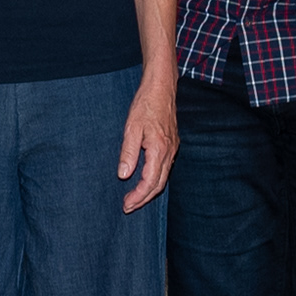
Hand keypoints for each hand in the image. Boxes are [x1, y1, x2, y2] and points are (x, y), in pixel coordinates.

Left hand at [118, 75, 177, 211]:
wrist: (161, 88)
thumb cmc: (145, 105)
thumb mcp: (131, 128)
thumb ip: (128, 153)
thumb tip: (123, 175)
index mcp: (159, 150)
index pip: (150, 182)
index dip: (138, 196)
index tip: (126, 204)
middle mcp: (169, 152)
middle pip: (159, 185)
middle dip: (143, 199)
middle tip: (128, 207)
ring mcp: (172, 149)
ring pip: (163, 178)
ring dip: (149, 191)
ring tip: (134, 198)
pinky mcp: (171, 145)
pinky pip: (164, 169)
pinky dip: (154, 180)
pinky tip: (144, 181)